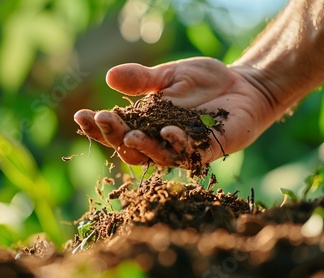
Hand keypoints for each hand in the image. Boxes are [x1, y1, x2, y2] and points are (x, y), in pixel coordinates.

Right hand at [74, 57, 278, 167]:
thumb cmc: (204, 80)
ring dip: (142, 148)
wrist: (242, 84)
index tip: (81, 116)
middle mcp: (159, 139)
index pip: (116, 129)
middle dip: (114, 136)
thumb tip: (109, 76)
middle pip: (130, 147)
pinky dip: (177, 144)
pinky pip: (189, 154)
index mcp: (146, 122)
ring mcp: (182, 147)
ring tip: (130, 135)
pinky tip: (168, 132)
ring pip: (156, 157)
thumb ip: (142, 79)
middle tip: (103, 120)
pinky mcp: (207, 150)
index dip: (97, 126)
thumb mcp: (169, 74)